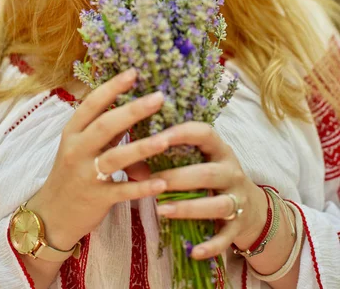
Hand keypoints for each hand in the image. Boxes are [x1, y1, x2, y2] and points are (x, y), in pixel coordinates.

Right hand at [26, 69, 170, 249]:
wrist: (51, 215)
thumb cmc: (71, 173)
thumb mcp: (82, 148)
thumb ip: (108, 132)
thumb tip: (138, 115)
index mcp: (72, 132)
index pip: (91, 104)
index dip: (112, 87)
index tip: (133, 73)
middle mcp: (77, 150)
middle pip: (105, 126)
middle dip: (133, 111)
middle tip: (158, 98)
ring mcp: (86, 175)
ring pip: (115, 158)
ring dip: (142, 148)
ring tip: (166, 139)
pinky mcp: (97, 199)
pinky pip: (122, 191)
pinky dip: (142, 187)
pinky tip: (162, 182)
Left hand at [148, 121, 267, 259]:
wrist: (253, 210)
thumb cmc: (213, 178)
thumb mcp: (200, 162)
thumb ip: (171, 158)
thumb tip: (131, 160)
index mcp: (220, 151)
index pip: (205, 134)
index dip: (182, 133)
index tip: (157, 138)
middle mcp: (232, 173)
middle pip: (209, 173)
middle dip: (179, 177)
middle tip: (152, 180)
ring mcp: (239, 200)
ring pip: (218, 205)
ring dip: (188, 208)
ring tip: (161, 210)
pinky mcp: (239, 226)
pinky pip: (225, 237)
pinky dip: (211, 246)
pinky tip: (193, 252)